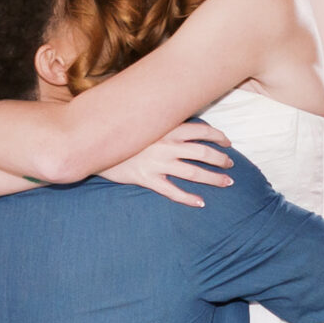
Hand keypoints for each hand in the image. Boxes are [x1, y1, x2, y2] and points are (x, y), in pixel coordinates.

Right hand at [99, 122, 231, 206]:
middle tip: (230, 165)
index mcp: (168, 128)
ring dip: (214, 178)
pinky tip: (201, 203)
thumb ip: (161, 121)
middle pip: (204, 152)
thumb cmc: (120, 132)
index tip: (226, 142)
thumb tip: (177, 119)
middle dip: (221, 159)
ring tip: (226, 182)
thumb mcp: (143, 121)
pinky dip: (189, 198)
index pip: (202, 130)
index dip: (218, 137)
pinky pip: (173, 191)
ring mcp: (158, 163)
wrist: (94, 145)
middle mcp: (167, 145)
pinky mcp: (148, 179)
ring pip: (194, 172)